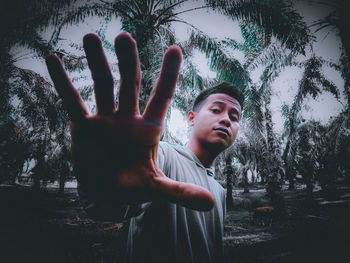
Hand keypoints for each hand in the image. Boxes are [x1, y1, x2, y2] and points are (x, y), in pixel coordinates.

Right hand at [45, 32, 214, 210]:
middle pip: (131, 83)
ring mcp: (105, 120)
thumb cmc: (134, 187)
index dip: (168, 75)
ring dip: (97, 62)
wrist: (107, 195)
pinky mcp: (84, 127)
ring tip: (91, 37)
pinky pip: (72, 101)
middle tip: (124, 37)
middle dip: (128, 61)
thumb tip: (210, 204)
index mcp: (149, 129)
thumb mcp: (157, 189)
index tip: (175, 49)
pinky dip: (63, 82)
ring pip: (102, 85)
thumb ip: (181, 193)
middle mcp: (128, 119)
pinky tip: (53, 59)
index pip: (161, 97)